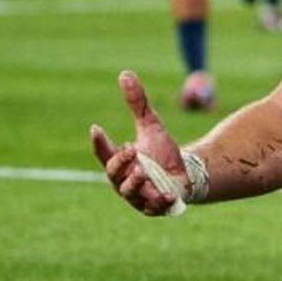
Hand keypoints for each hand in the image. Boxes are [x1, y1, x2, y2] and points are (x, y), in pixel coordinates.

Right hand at [89, 70, 189, 216]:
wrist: (185, 173)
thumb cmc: (162, 151)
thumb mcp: (151, 124)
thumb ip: (137, 103)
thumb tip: (125, 73)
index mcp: (120, 162)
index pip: (103, 153)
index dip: (99, 142)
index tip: (96, 128)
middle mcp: (124, 181)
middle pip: (113, 175)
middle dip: (119, 164)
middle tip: (130, 150)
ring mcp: (138, 196)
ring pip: (129, 193)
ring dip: (134, 183)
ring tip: (143, 171)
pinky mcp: (155, 207)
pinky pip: (154, 207)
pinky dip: (160, 202)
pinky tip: (168, 195)